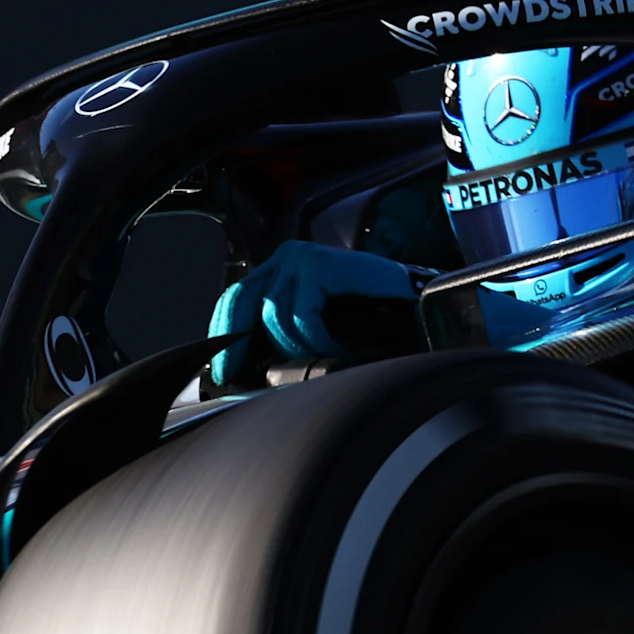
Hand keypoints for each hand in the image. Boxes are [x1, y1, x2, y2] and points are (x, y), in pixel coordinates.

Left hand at [207, 242, 418, 386]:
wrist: (413, 307)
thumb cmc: (367, 320)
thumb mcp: (312, 328)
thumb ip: (278, 337)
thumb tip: (243, 366)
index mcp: (279, 271)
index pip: (234, 300)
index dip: (221, 335)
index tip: (220, 370)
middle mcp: (286, 259)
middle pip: (239, 300)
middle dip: (234, 343)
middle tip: (235, 375)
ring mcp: (302, 258)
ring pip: (274, 316)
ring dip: (297, 348)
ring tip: (323, 356)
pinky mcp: (321, 265)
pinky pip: (303, 316)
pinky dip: (317, 340)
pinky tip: (336, 347)